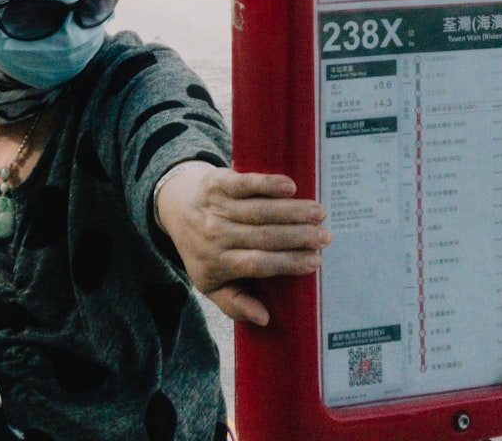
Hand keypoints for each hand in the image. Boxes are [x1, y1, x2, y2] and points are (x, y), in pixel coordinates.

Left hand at [156, 166, 331, 326]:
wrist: (176, 208)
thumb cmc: (201, 250)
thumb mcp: (210, 284)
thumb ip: (235, 304)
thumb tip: (264, 318)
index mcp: (217, 263)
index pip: (258, 264)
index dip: (288, 263)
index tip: (315, 261)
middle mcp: (216, 235)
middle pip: (264, 236)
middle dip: (299, 236)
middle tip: (325, 237)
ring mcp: (217, 207)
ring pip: (260, 210)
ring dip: (293, 211)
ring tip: (319, 213)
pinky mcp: (218, 183)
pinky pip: (245, 184)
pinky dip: (268, 184)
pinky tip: (290, 187)